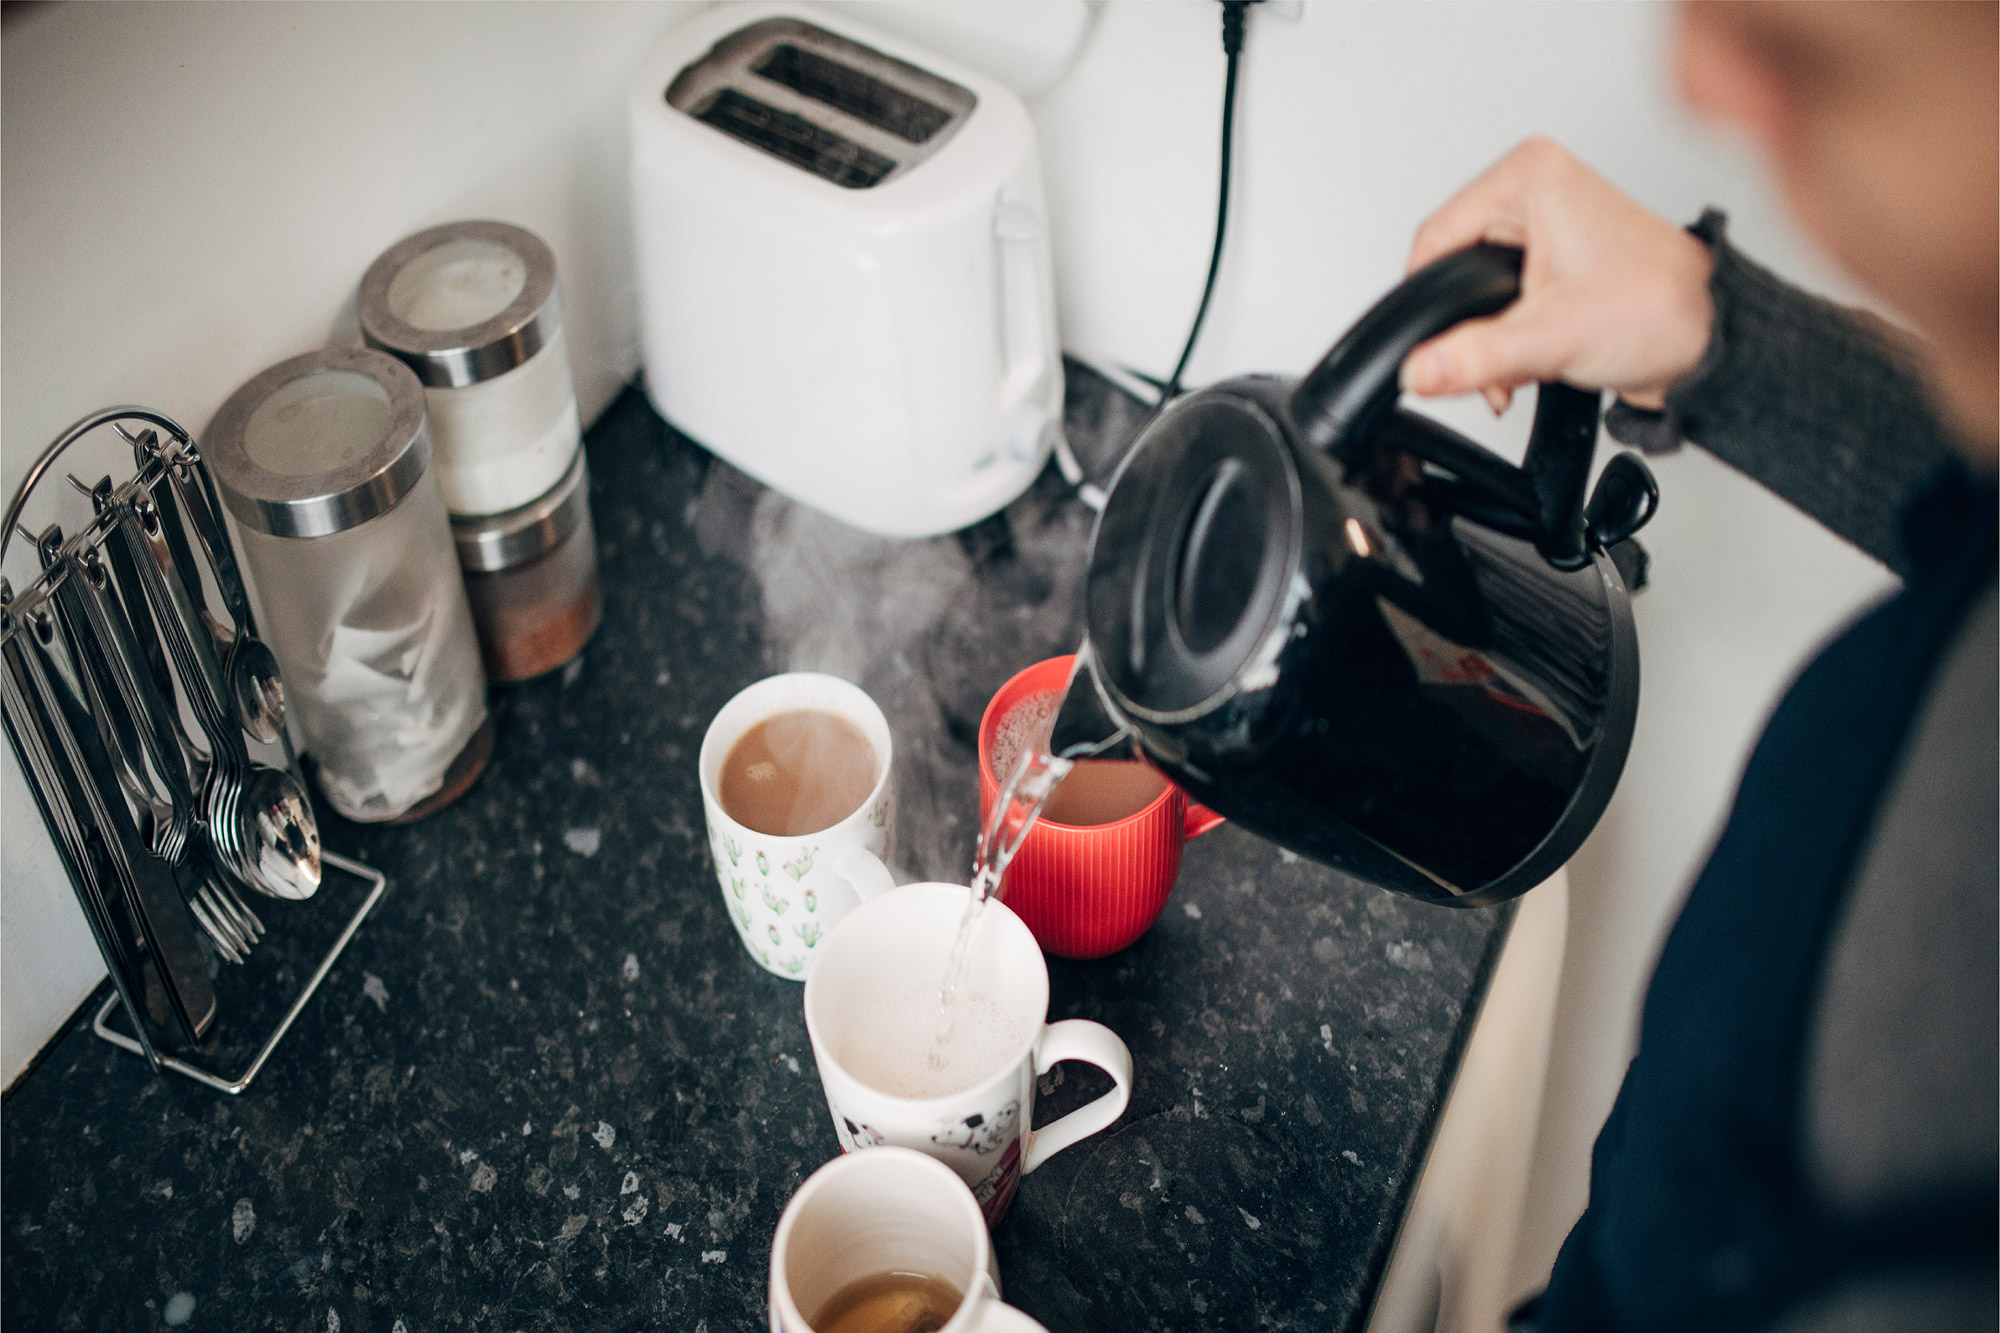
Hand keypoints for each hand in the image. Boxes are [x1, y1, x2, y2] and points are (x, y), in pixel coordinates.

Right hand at [1401, 138, 1715, 413]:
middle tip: (1501, 360)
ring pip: (1474, 288)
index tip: (1439, 349)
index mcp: (1529, 176)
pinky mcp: (1553, 253)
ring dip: (1488, 336)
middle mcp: (1534, 187)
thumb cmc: (1660, 310)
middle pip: (1452, 267)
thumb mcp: (1551, 337)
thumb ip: (1475, 356)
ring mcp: (1543, 220)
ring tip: (1525, 358)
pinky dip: (1506, 333)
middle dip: (1468, 328)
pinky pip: (1500, 295)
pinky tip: (1531, 354)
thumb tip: (1416, 370)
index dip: (1430, 303)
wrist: (1712, 341)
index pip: (1433, 240)